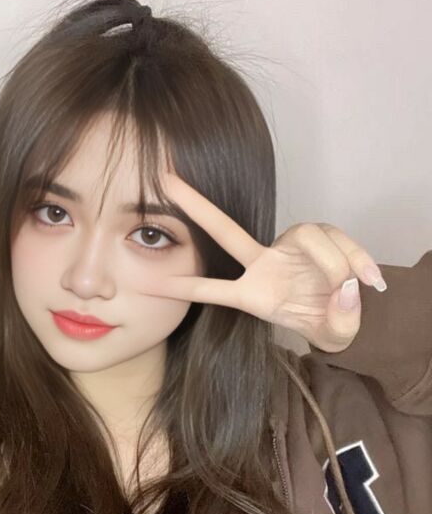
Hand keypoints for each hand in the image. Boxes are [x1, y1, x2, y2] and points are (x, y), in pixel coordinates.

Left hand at [136, 172, 386, 352]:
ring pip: (308, 237)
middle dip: (195, 206)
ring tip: (349, 287)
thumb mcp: (335, 333)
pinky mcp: (317, 236)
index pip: (213, 290)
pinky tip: (368, 277)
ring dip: (334, 262)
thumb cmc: (327, 324)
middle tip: (164, 181)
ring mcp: (288, 247)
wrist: (348, 313)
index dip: (184, 287)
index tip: (147, 283)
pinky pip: (336, 239)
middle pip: (225, 230)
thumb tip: (346, 289)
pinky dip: (355, 256)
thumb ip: (340, 319)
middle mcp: (264, 264)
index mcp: (255, 295)